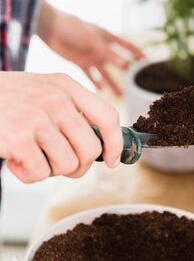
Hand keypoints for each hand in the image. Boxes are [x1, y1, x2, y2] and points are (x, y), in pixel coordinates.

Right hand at [0, 72, 122, 182]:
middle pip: (90, 150)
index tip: (113, 160)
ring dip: (49, 170)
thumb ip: (70, 108)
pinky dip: (27, 175)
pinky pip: (39, 174)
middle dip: (77, 165)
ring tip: (31, 155)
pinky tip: (14, 159)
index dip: (116, 143)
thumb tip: (100, 146)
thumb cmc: (7, 99)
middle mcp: (56, 99)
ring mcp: (38, 119)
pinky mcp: (19, 140)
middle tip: (57, 162)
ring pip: (67, 166)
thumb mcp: (43, 89)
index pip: (107, 116)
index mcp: (66, 85)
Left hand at [37, 1, 143, 94]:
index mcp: (107, 38)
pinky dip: (94, 83)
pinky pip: (89, 75)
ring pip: (104, 73)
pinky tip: (100, 91)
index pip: (126, 46)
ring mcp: (90, 56)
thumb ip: (109, 53)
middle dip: (125, 74)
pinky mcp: (79, 62)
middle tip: (133, 86)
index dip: (136, 53)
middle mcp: (100, 48)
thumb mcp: (94, 41)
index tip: (147, 62)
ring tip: (120, 95)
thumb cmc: (74, 29)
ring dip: (111, 83)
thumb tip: (125, 65)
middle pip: (116, 63)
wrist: (51, 29)